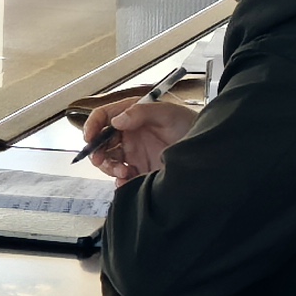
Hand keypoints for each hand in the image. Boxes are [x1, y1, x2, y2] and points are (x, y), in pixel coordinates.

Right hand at [78, 99, 195, 183]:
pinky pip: (121, 178)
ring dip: (109, 167)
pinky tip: (127, 181)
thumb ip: (141, 113)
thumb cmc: (190, 126)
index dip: (92, 126)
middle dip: (97, 152)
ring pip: (107, 161)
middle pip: (100, 142)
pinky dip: (120, 181)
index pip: (103, 117)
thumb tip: (117, 120)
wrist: (206, 152)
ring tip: (123, 171)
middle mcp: (128, 134)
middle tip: (101, 160)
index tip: (89, 138)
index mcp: (131, 115)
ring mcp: (133, 153)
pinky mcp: (138, 171)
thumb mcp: (168, 114)